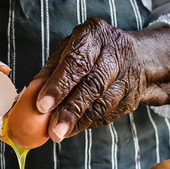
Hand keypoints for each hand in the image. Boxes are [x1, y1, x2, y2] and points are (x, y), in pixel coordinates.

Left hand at [34, 18, 169, 141]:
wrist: (137, 58)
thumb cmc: (90, 53)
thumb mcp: (68, 51)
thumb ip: (50, 71)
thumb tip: (31, 96)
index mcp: (94, 34)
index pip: (76, 61)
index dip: (59, 85)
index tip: (42, 106)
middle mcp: (115, 52)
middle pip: (93, 84)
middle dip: (71, 109)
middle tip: (53, 130)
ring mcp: (128, 75)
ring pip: (102, 103)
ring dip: (79, 121)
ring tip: (58, 134)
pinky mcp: (132, 97)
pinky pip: (107, 114)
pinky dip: (87, 123)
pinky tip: (72, 129)